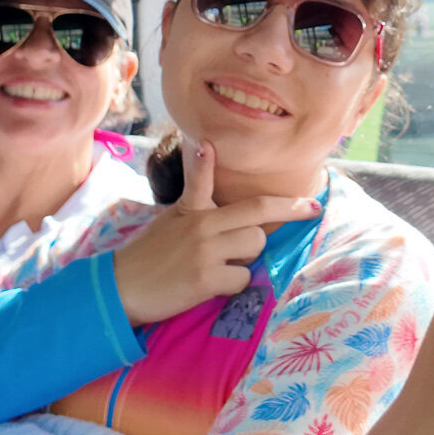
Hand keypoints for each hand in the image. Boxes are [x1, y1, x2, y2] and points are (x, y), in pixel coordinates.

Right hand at [111, 140, 320, 325]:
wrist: (121, 287)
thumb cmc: (150, 253)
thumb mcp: (172, 215)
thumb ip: (196, 191)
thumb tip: (205, 146)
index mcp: (194, 208)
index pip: (226, 185)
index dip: (267, 185)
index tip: (305, 193)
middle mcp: (202, 224)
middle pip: (259, 215)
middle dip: (285, 214)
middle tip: (312, 211)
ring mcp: (205, 251)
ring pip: (254, 246)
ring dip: (246, 257)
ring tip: (219, 264)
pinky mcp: (205, 278)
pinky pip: (242, 277)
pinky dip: (233, 283)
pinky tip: (210, 284)